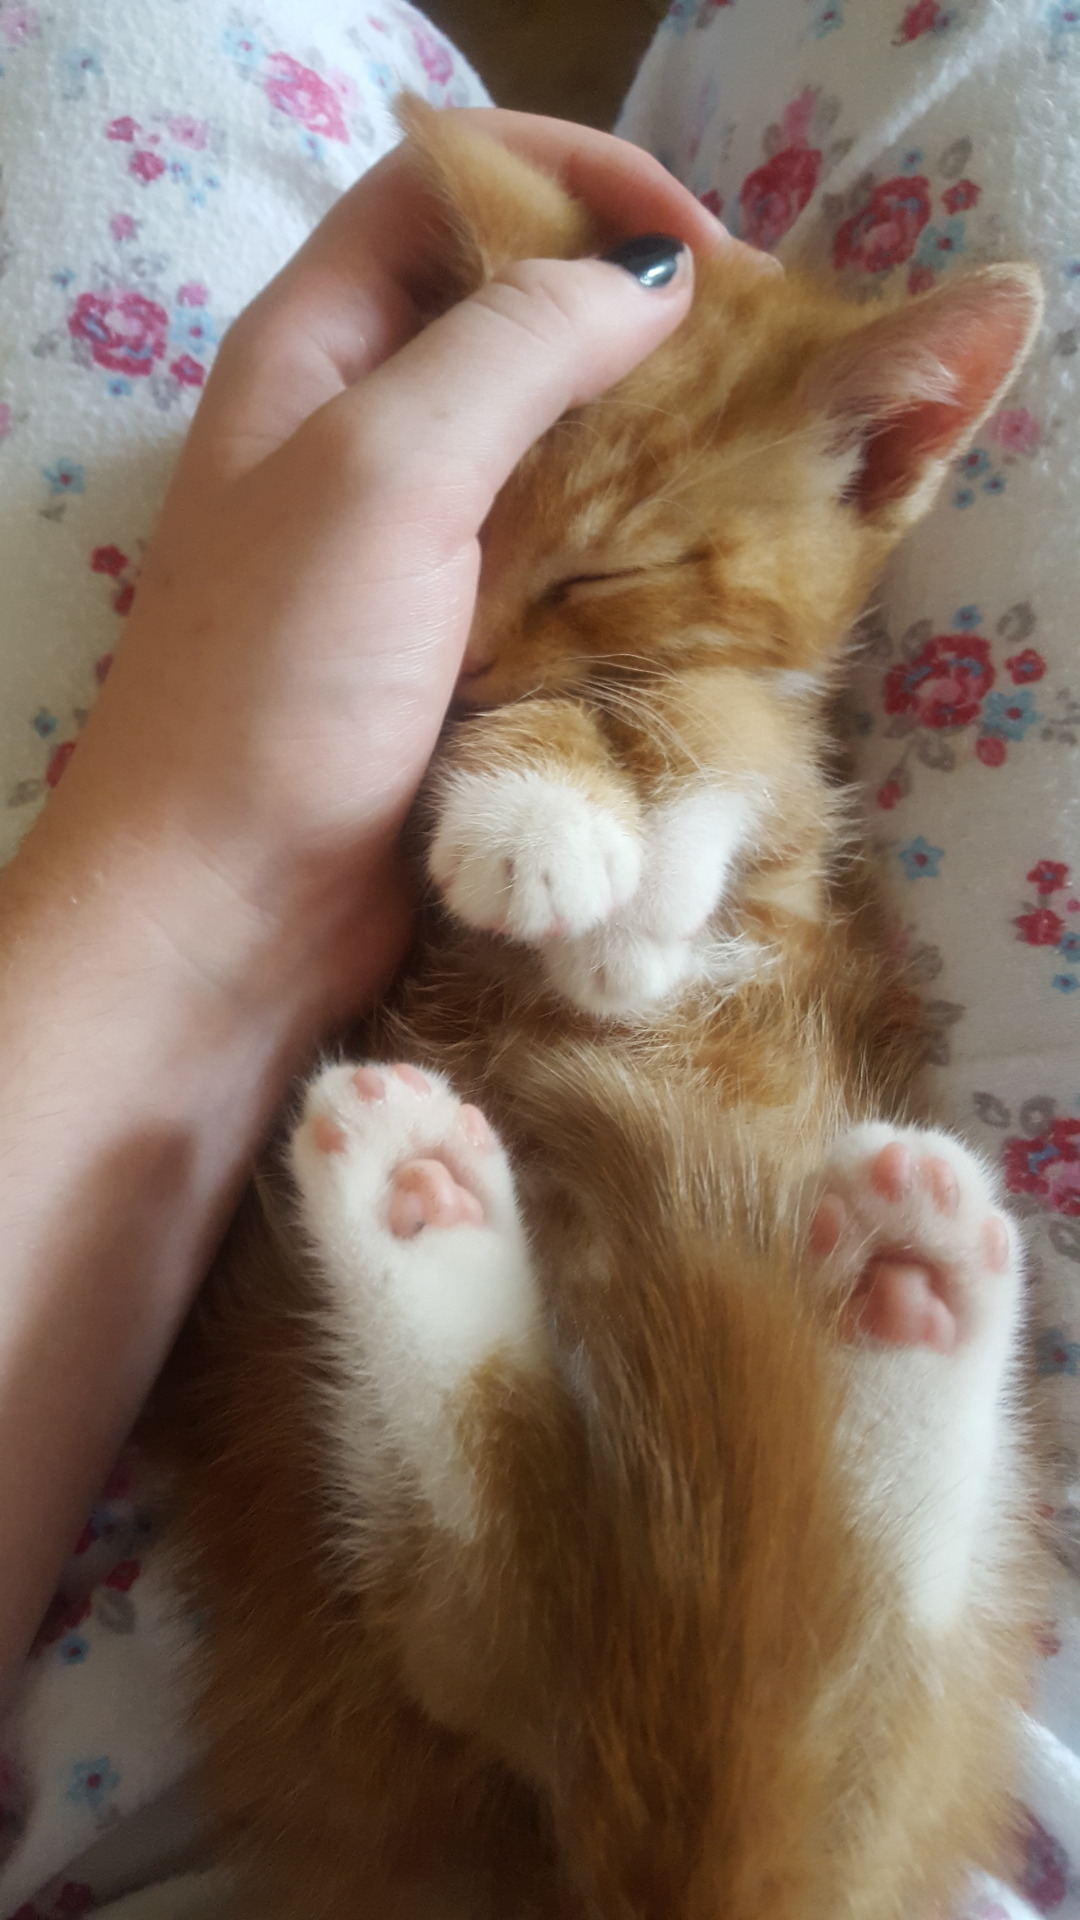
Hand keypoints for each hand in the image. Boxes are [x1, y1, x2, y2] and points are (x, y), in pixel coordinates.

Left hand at [20, 110, 770, 1037]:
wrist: (228, 912)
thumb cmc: (276, 686)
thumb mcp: (382, 479)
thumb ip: (510, 351)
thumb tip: (649, 281)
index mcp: (313, 351)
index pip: (442, 187)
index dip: (572, 183)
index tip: (701, 251)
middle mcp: (359, 427)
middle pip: (509, 307)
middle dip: (633, 310)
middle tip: (764, 352)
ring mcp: (413, 540)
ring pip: (550, 435)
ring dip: (650, 428)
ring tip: (762, 444)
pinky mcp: (461, 638)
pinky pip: (565, 550)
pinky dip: (637, 534)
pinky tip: (712, 548)